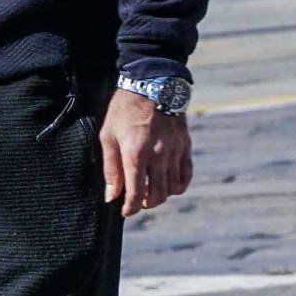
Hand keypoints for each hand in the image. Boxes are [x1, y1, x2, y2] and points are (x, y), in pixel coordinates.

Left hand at [101, 90, 193, 217]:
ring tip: (151, 190)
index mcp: (135, 154)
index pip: (136, 194)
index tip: (125, 210)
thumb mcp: (108, 137)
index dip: (130, 208)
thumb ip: (111, 168)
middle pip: (158, 195)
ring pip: (173, 188)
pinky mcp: (185, 145)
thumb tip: (111, 195)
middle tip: (137, 200)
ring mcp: (175, 150)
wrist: (152, 84)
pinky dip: (179, 185)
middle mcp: (158, 155)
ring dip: (162, 195)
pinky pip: (186, 174)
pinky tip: (168, 182)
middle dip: (146, 204)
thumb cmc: (124, 111)